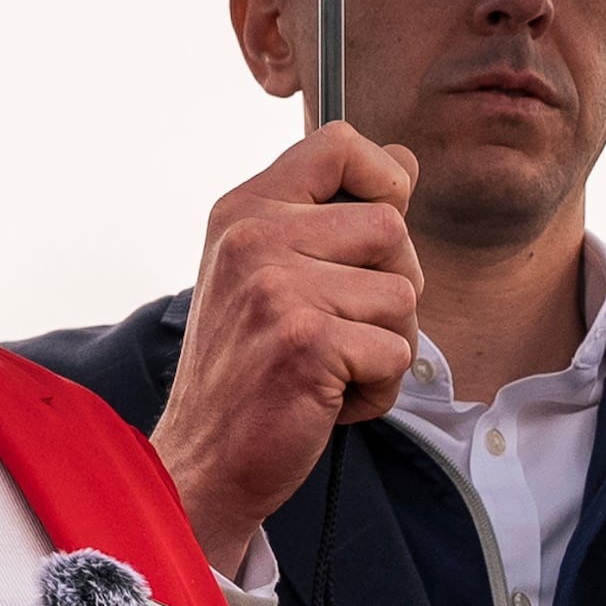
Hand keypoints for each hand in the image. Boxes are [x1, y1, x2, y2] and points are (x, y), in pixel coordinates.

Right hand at [150, 123, 422, 574]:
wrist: (201, 461)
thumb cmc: (245, 370)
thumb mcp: (270, 272)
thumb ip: (330, 216)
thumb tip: (405, 162)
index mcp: (243, 210)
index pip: (339, 144)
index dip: (381, 179)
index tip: (368, 237)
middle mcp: (253, 238)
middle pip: (392, 226)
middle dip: (390, 288)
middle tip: (336, 329)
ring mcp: (276, 288)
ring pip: (404, 294)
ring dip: (384, 345)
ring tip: (328, 368)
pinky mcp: (304, 343)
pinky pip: (396, 353)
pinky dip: (376, 391)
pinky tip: (326, 400)